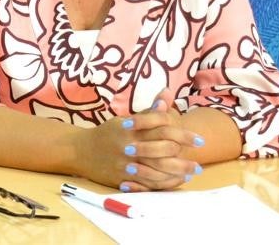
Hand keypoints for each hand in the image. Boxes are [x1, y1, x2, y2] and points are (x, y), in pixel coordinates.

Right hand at [74, 90, 202, 191]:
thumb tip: (166, 95)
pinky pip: (146, 183)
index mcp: (130, 128)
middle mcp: (128, 145)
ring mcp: (124, 163)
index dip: (182, 133)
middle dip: (183, 155)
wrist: (79, 151)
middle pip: (161, 149)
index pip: (161, 128)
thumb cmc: (106, 134)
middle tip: (199, 158)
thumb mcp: (124, 120)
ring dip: (177, 171)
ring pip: (156, 169)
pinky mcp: (121, 178)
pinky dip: (162, 183)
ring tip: (192, 171)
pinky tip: (174, 181)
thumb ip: (148, 113)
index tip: (198, 139)